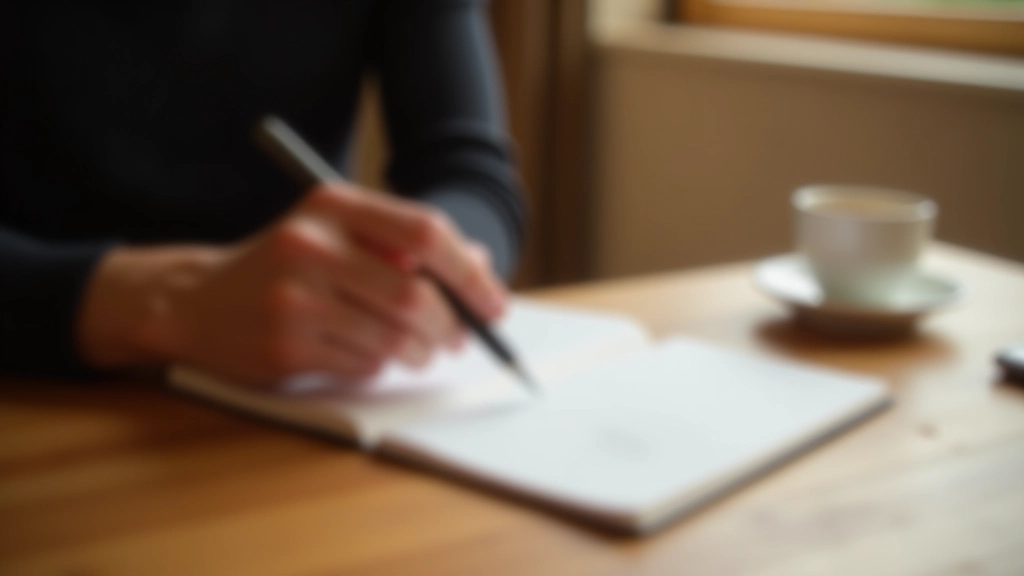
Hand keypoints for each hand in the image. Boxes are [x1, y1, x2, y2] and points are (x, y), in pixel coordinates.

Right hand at [78, 183, 507, 386]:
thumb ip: (406, 244)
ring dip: (419, 352)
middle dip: (451, 326)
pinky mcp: (284, 343)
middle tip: (460, 340)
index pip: (425, 233)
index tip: (494, 304)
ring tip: (418, 351)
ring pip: (393, 337)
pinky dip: (379, 365)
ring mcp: (294, 296)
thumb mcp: (340, 234)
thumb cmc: (286, 266)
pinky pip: (362, 363)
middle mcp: (311, 244)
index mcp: (333, 204)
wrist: (198, 301)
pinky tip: (368, 354)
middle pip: (415, 295)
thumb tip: (479, 265)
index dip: (470, 272)